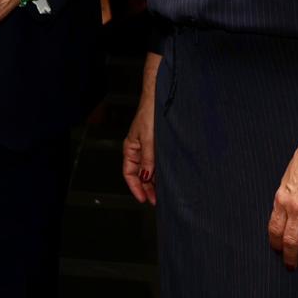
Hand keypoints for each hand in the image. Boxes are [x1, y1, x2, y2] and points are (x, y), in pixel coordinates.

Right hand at [122, 52, 160, 204]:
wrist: (161, 96)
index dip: (135, 188)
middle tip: (157, 200)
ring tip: (165, 193)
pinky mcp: (159, 144)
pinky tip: (168, 178)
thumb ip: (148, 159)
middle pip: (140, 174)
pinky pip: (157, 162)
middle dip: (147, 188)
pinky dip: (161, 172)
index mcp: (131, 148)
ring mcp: (149, 147)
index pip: (129, 173)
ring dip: (155, 181)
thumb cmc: (150, 113)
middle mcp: (139, 149)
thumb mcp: (149, 139)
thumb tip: (146, 177)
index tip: (144, 199)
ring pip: (149, 169)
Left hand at [267, 120, 297, 269]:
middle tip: (292, 266)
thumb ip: (285, 200)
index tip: (278, 252)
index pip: (274, 229)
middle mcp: (295, 208)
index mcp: (281, 200)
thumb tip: (285, 216)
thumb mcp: (286, 180)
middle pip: (290, 240)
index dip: (276, 244)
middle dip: (291, 257)